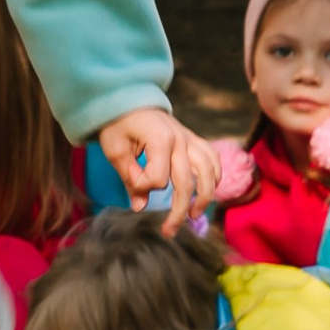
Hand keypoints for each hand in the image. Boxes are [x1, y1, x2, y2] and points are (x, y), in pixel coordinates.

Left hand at [97, 108, 222, 227]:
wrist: (129, 98)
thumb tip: (140, 206)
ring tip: (193, 215)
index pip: (158, 179)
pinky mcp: (194, 139)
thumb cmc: (119, 124)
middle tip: (168, 231)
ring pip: (210, 173)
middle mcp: (181, 140)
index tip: (132, 182)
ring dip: (205, 197)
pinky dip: (215, 176)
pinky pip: (213, 159)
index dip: (143, 186)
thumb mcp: (115, 150)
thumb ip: (129, 178)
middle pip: (187, 183)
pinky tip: (207, 190)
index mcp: (160, 140)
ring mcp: (190, 139)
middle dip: (178, 211)